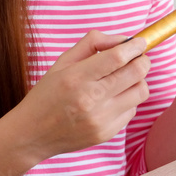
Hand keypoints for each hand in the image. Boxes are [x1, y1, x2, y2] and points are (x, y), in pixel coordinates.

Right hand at [13, 31, 150, 159]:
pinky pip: (132, 110)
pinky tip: (111, 99)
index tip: (141, 42)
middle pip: (136, 73)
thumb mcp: (63, 62)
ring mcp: (100, 119)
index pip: (118, 57)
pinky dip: (127, 100)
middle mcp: (91, 99)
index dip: (135, 47)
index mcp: (77, 77)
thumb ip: (93, 43)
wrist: (32, 135)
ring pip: (140, 92)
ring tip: (124, 78)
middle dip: (142, 60)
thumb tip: (123, 40)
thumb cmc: (47, 94)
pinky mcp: (106, 134)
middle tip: (137, 57)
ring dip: (138, 81)